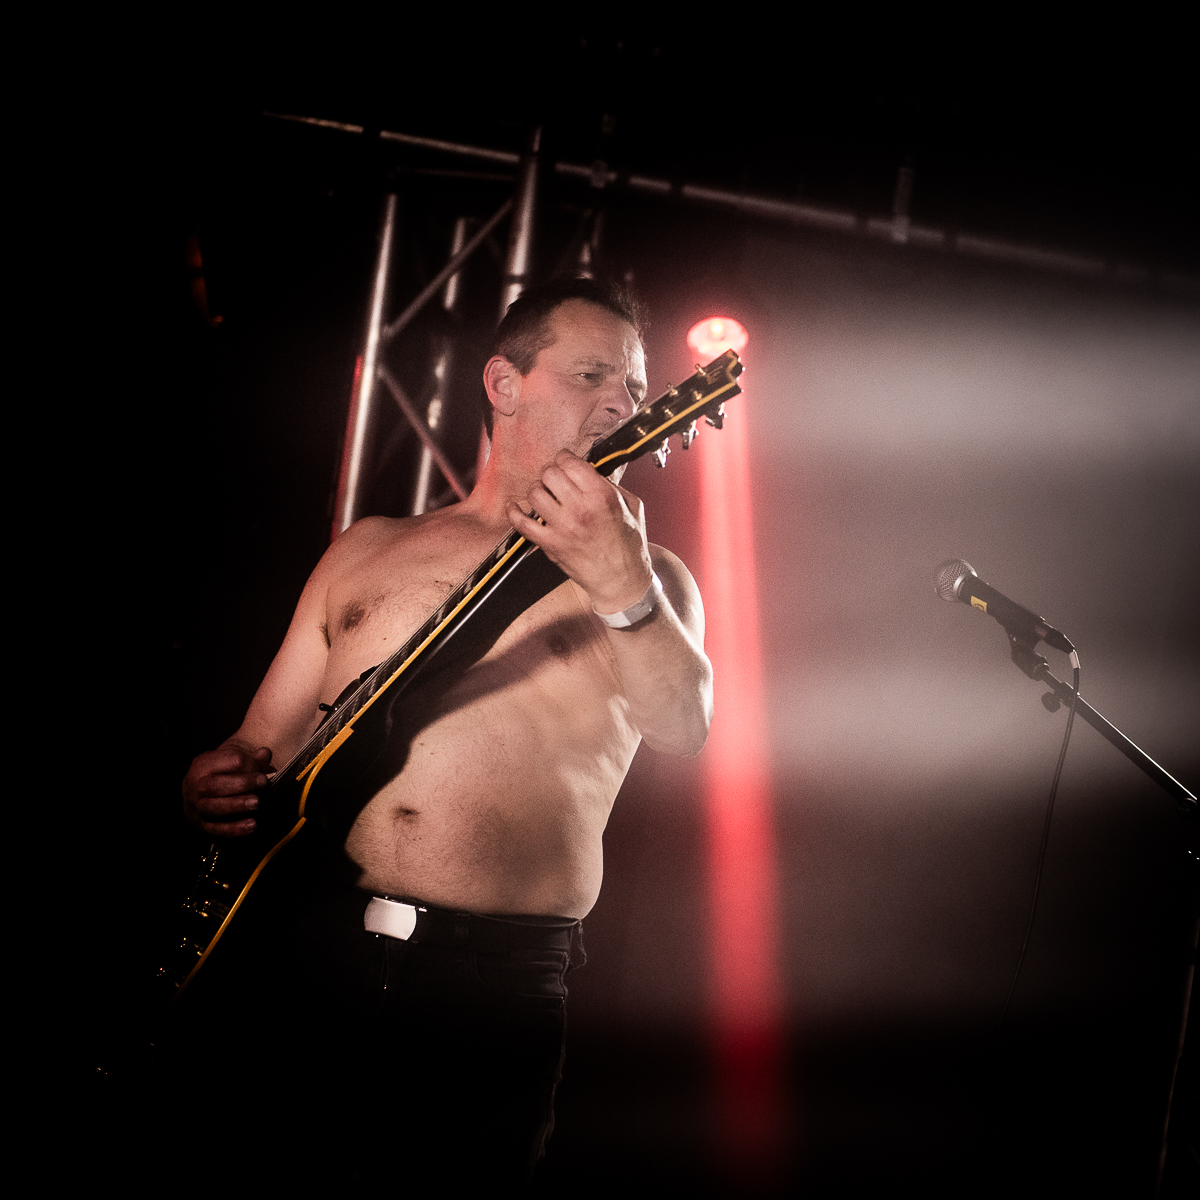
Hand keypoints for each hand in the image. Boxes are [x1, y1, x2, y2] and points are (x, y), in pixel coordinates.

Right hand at [183, 744, 272, 836]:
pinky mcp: (200, 824)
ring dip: (236, 805)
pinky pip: (215, 829)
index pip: (225, 761)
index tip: (262, 770)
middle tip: (263, 783)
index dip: (248, 764)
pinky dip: (234, 828)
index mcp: (203, 764)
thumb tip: (265, 753)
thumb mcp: (234, 760)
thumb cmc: (222, 772)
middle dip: (241, 784)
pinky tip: (251, 825)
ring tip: (256, 803)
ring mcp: (195, 805)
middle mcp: (194, 784)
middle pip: (213, 785)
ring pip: (211, 807)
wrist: (200, 789)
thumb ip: (253, 758)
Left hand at [507, 450, 653, 613]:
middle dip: (550, 473)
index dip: (564, 458)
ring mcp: (563, 527)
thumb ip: (610, 485)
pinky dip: (514, 513)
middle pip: (549, 474)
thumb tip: (592, 470)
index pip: (570, 462)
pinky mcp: (550, 544)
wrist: (621, 580)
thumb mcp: (631, 506)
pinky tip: (515, 508)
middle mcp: (580, 508)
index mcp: (602, 496)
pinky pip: (521, 523)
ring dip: (537, 491)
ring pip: (534, 493)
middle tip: (554, 480)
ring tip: (544, 496)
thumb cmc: (628, 545)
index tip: (564, 462)